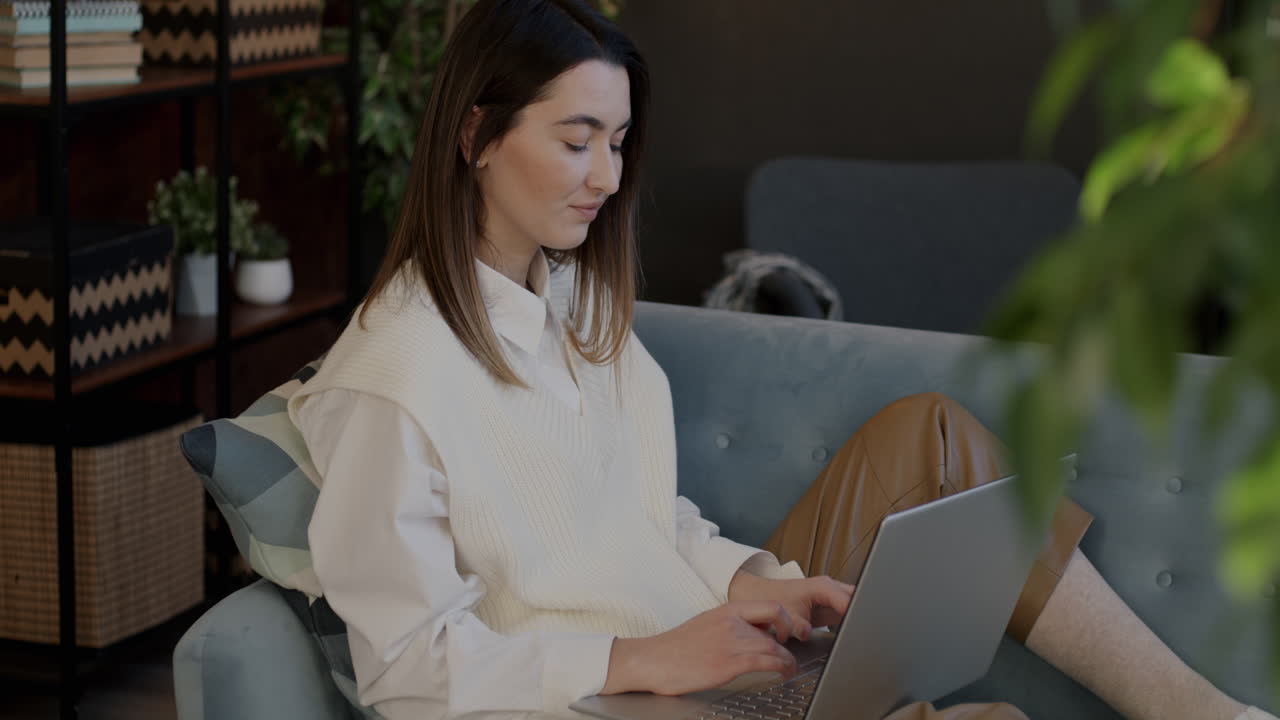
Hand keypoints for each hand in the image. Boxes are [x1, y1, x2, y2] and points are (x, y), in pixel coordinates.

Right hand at [603, 601, 803, 695]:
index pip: (769, 605)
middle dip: (790, 638)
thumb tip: (753, 634)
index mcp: (726, 610)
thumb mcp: (706, 624)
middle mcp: (731, 622)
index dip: (785, 618)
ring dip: (788, 659)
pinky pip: (765, 661)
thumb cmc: (676, 647)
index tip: (787, 631)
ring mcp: (731, 642)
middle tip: (792, 650)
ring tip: (790, 668)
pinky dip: (781, 667)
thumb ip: (730, 625)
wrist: (653, 660)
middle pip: (776, 625)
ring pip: (774, 646)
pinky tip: (783, 673)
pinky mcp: (729, 663)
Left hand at [727, 571, 854, 641]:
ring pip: (856, 603)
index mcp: (823, 587)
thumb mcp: (784, 614)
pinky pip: (849, 611)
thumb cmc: (772, 600)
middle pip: (859, 598)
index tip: (863, 629)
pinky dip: (852, 621)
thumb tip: (807, 632)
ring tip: (863, 634)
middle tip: (867, 633)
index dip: (858, 615)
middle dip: (864, 614)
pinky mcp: (832, 605)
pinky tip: (855, 633)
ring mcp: (833, 595)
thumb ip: (797, 624)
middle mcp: (831, 588)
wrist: (762, 595)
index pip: (850, 601)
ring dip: (859, 617)